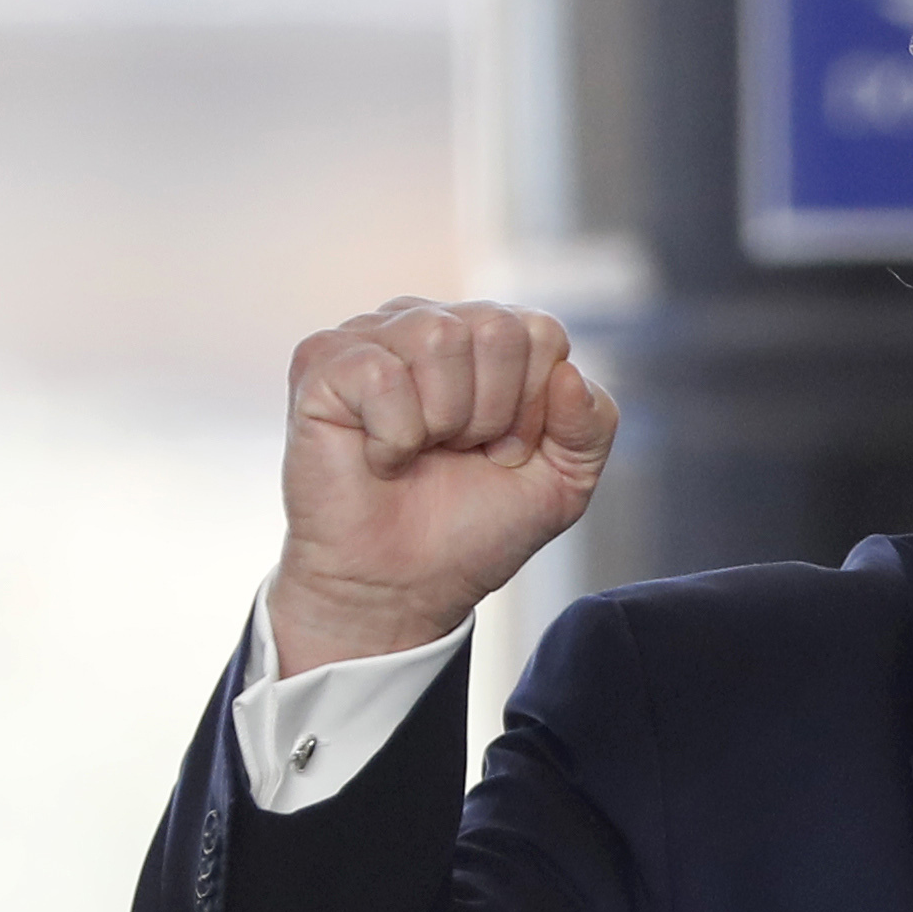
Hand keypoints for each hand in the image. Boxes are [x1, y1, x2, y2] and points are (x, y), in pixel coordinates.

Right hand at [268, 298, 617, 671]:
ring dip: (444, 420)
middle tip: (461, 455)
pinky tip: (379, 457)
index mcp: (486, 341)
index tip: (506, 454)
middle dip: (494, 413)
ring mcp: (371, 337)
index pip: (541, 332)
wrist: (400, 587)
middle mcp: (428, 324)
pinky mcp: (321, 363)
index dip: (536, 408)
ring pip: (440, 337)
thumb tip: (568, 375)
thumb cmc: (472, 529)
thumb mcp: (563, 484)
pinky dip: (393, 436)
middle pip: (497, 329)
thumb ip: (592, 425)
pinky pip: (381, 374)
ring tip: (421, 452)